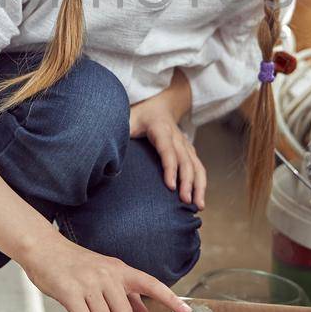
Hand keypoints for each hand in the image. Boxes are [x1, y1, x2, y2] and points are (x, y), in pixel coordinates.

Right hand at [20, 234, 189, 311]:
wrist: (43, 249)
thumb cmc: (74, 263)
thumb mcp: (104, 272)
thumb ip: (125, 292)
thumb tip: (144, 311)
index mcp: (119, 269)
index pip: (151, 284)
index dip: (170, 299)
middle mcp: (108, 275)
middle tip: (96, 304)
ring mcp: (90, 283)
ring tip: (82, 302)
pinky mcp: (71, 292)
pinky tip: (73, 307)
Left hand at [131, 96, 206, 210]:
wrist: (159, 106)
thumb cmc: (139, 116)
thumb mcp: (127, 120)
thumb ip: (120, 134)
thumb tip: (109, 159)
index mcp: (160, 129)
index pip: (167, 150)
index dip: (170, 168)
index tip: (170, 186)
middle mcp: (176, 137)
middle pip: (185, 161)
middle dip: (187, 182)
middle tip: (185, 201)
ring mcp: (185, 145)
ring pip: (196, 165)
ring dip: (199, 186)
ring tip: (198, 206)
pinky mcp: (189, 152)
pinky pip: (198, 168)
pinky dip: (201, 184)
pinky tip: (199, 199)